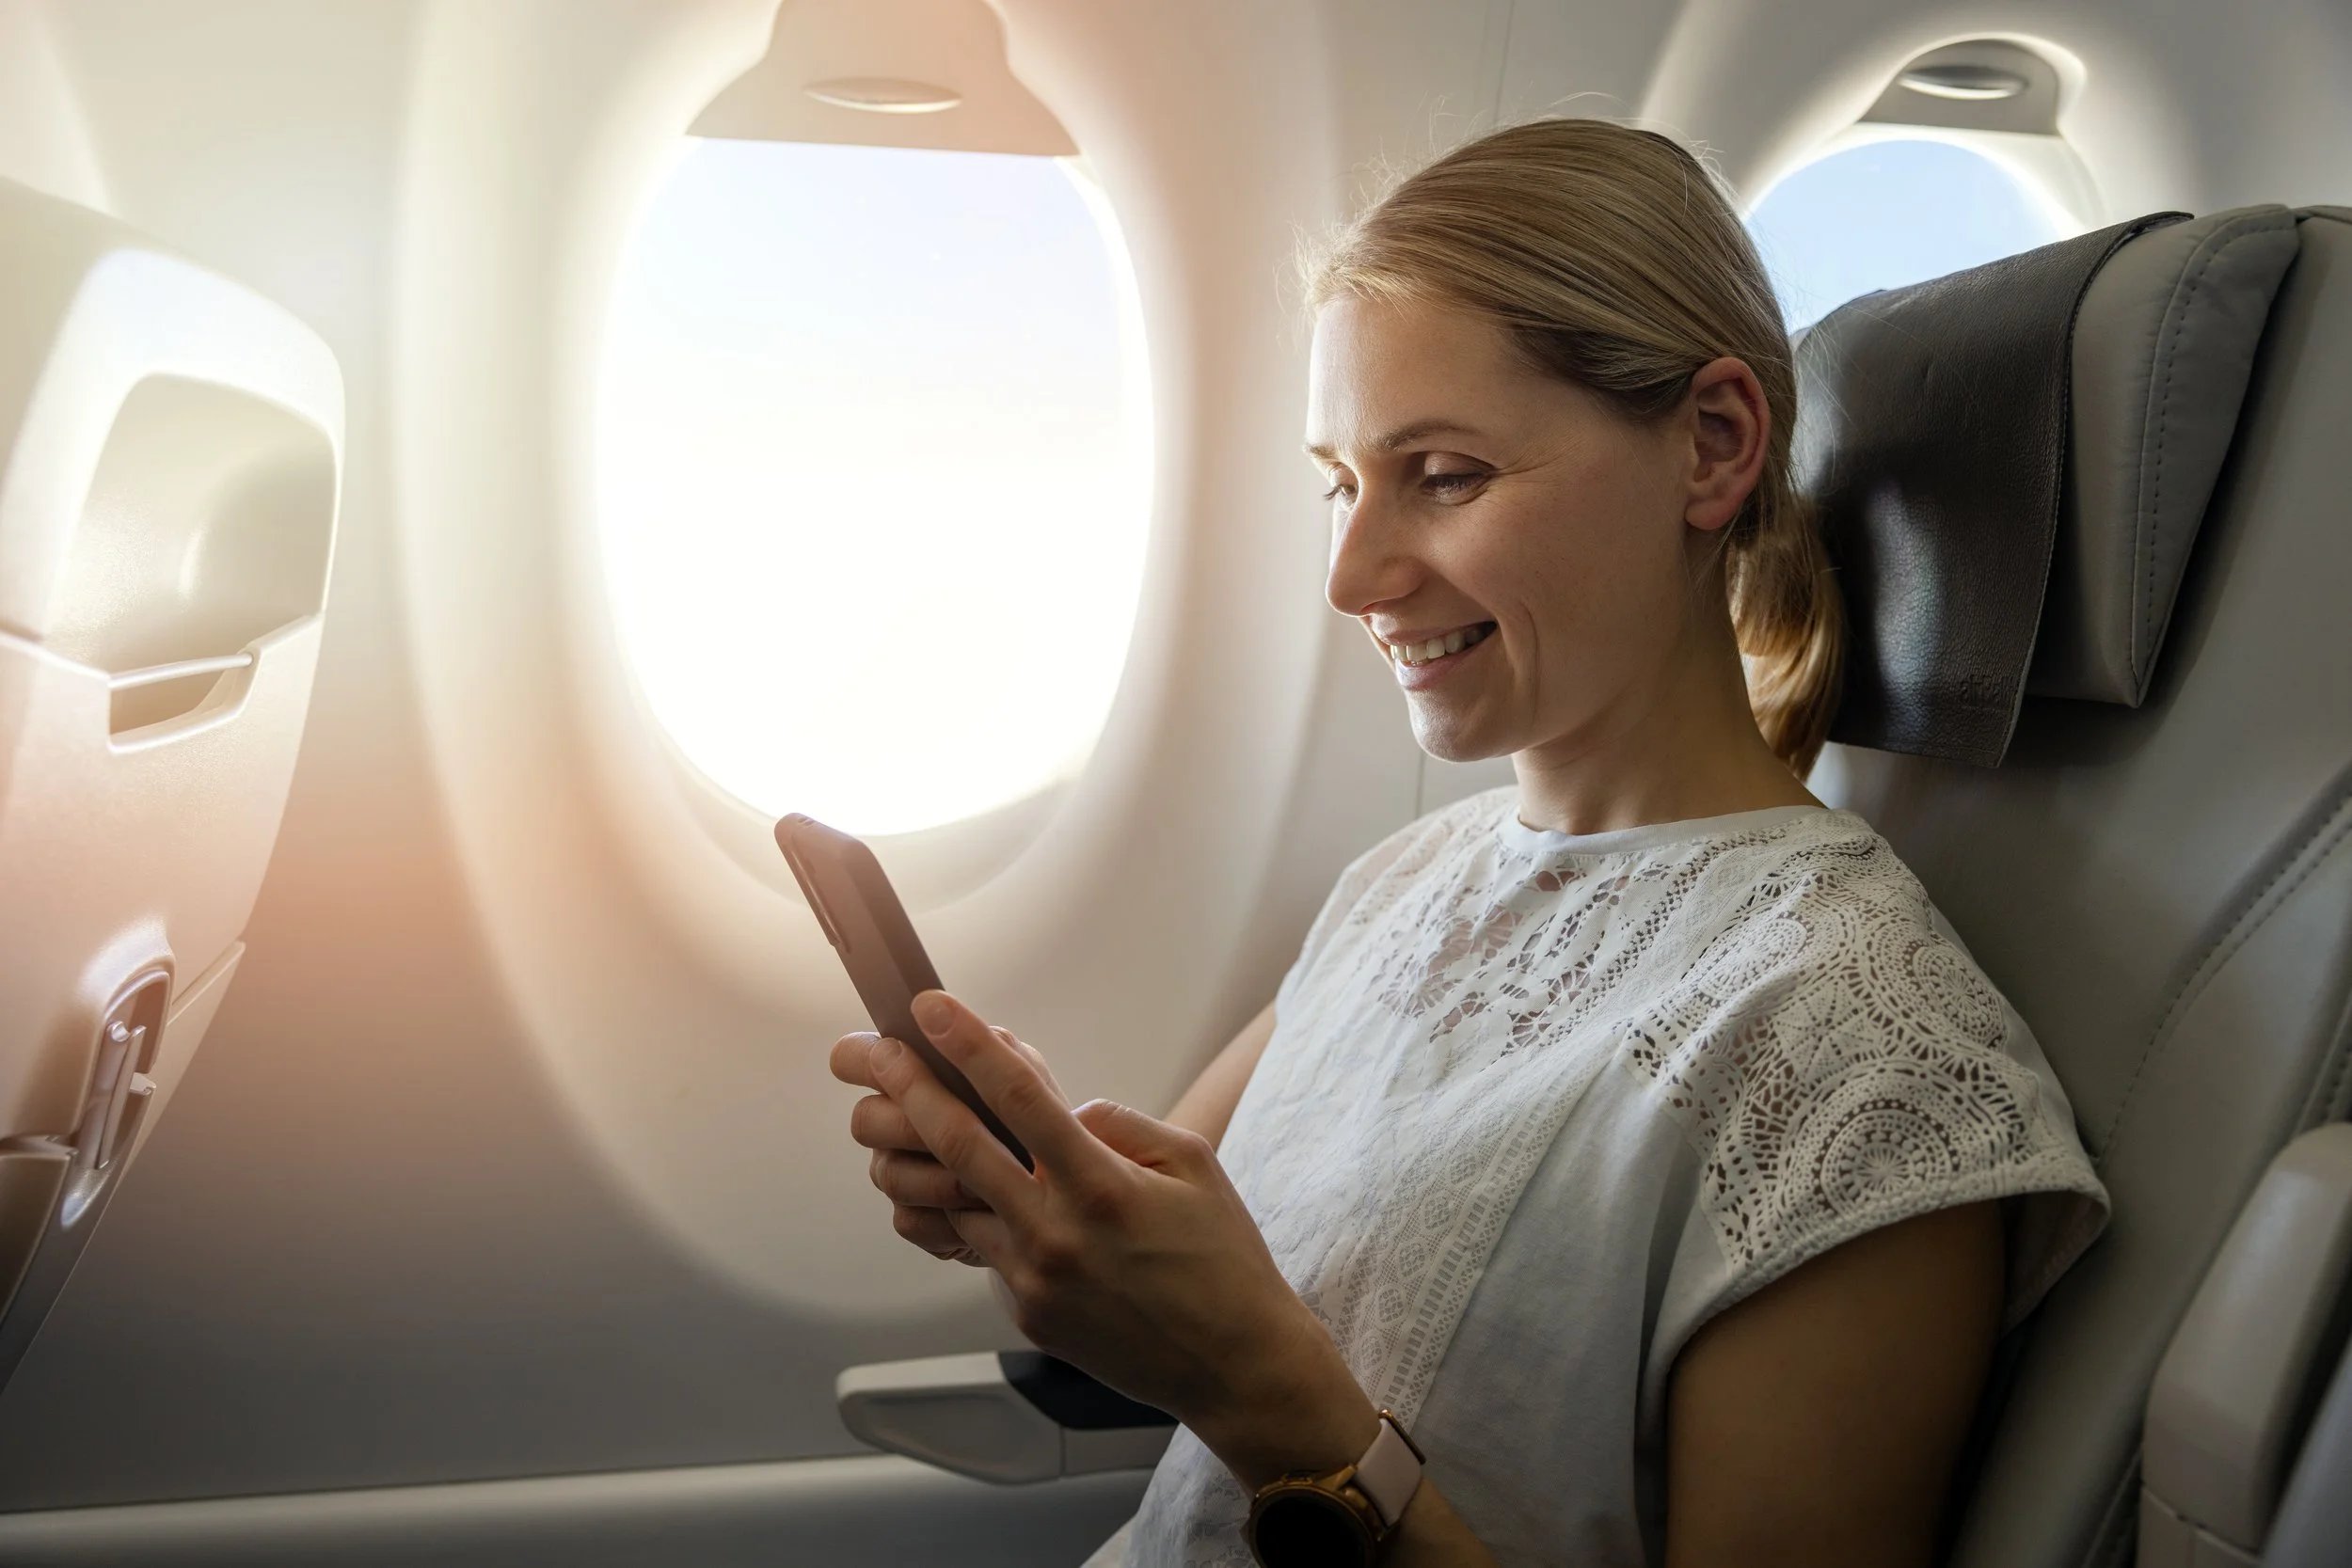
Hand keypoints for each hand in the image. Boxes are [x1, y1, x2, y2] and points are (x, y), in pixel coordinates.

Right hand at [829, 1023, 1065, 1265]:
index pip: (856, 1056)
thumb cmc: (1047, 1125)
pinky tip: (986, 1216)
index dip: (859, 1056)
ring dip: (940, 1178)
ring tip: (990, 1184)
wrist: (1066, 1198)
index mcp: (917, 1072)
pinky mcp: (917, 1221)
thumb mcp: (1034, 1082)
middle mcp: (898, 1120)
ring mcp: (901, 1172)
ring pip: (888, 1173)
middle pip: (865, 1119)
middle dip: (910, 1124)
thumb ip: (992, 1049)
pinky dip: (950, 1220)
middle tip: (961, 1127)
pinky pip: (911, 1221)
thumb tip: (934, 1008)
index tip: (890, 1051)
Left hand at [855, 990, 1379, 1487]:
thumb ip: (1121, 1127)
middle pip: (958, 1146)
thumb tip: (1066, 1115)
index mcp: (1100, 1185)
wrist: (1235, 1365)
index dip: (969, 1045)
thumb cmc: (1223, 1260)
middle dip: (911, 1090)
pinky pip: (987, 1250)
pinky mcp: (1029, 1314)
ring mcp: (1035, 1280)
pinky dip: (979, 1214)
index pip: (1018, 1097)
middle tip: (880, 1054)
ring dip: (928, 1159)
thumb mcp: (1193, 1164)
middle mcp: (1055, 1232)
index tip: (932, 1008)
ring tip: (910, 1121)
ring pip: (958, 1203)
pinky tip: (983, 1192)